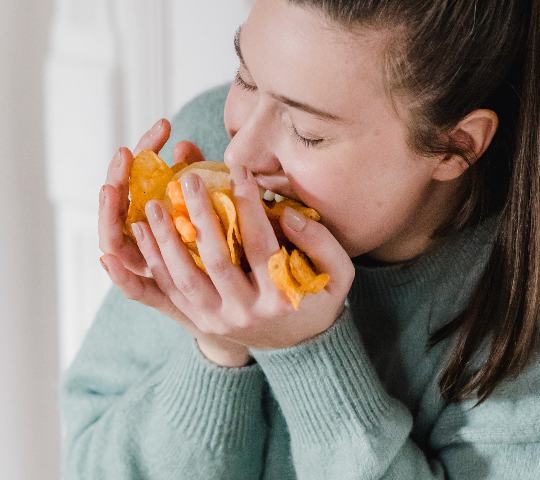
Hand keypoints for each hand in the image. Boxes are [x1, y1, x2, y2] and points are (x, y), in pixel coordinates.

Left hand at [129, 161, 354, 359]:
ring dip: (166, 240)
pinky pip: (170, 292)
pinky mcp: (199, 322)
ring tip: (154, 205)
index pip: (260, 245)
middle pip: (216, 261)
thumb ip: (322, 243)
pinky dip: (154, 263)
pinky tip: (141, 234)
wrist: (299, 347)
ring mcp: (219, 321)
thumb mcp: (339, 274)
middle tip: (188, 180)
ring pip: (184, 279)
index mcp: (281, 298)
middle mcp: (246, 313)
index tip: (239, 171)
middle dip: (200, 217)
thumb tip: (289, 215)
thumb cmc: (319, 300)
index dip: (249, 206)